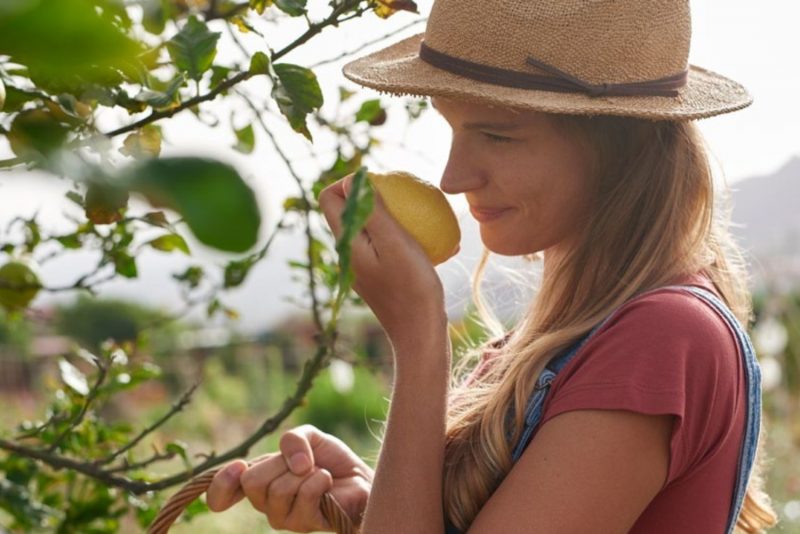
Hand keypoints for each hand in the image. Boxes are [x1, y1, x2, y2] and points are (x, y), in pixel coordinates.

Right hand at [206, 424, 371, 532]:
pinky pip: (303, 496)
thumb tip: (295, 463)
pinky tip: (327, 482)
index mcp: (260, 480)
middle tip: (302, 463)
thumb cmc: (331, 460)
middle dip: (280, 464)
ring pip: (277, 490)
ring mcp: (284, 517)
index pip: (224, 491)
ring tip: (318, 473)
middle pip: (252, 482)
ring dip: (304, 473)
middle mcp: (266, 502)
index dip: (221, 484)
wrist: (361, 478)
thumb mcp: (309, 436)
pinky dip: (318, 480)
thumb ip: (293, 439)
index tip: (237, 468)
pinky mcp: (305, 524)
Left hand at [318, 174, 446, 349]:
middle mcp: (349, 254)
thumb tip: (351, 179)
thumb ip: (371, 211)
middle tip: (409, 197)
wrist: (420, 336)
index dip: (349, 181)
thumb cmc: (411, 288)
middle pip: (350, 210)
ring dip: (398, 218)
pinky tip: (443, 246)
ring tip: (429, 219)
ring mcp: (365, 267)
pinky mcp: (383, 277)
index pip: (329, 197)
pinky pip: (391, 248)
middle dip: (375, 195)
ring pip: (374, 228)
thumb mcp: (395, 242)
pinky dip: (411, 240)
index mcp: (346, 243)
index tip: (381, 181)